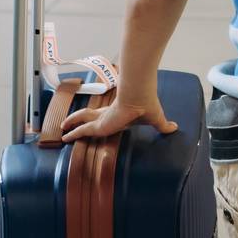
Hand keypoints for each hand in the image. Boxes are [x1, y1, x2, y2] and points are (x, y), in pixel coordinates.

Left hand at [62, 94, 177, 142]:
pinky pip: (81, 130)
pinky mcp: (98, 125)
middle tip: (70, 123)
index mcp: (120, 113)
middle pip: (91, 116)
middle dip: (81, 119)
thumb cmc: (147, 105)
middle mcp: (108, 114)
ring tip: (62, 127)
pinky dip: (73, 133)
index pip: (106, 115)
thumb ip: (163, 125)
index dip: (99, 118)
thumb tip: (175, 127)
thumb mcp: (155, 119)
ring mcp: (102, 118)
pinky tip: (65, 138)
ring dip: (72, 122)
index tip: (95, 122)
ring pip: (82, 119)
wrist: (140, 98)